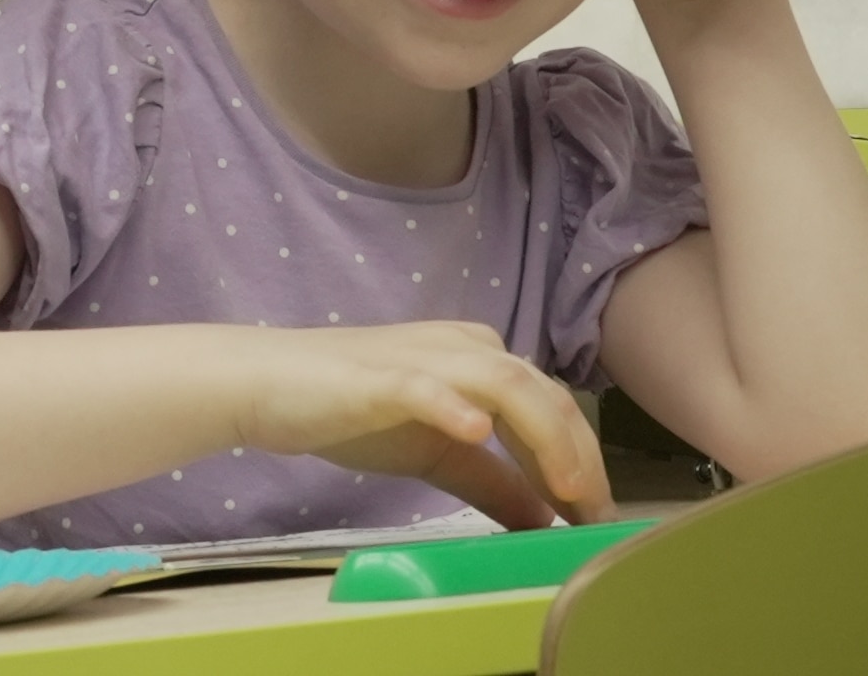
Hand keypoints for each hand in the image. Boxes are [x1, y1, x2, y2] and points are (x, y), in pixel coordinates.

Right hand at [232, 322, 614, 528]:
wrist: (268, 382)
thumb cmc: (350, 410)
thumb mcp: (435, 455)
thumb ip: (492, 481)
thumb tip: (546, 520)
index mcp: (480, 359)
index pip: (553, 406)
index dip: (585, 460)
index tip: (599, 518)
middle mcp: (463, 347)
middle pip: (544, 394)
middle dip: (579, 457)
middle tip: (596, 518)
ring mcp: (422, 358)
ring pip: (505, 384)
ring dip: (544, 437)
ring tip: (567, 491)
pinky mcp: (379, 377)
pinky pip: (424, 386)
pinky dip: (453, 407)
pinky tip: (474, 431)